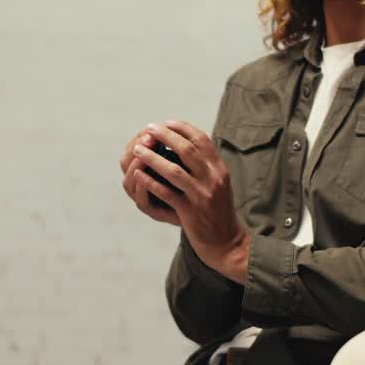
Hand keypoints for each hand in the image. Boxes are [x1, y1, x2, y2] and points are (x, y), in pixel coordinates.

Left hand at [123, 121, 250, 281]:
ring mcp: (202, 196)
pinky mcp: (190, 212)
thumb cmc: (219, 211)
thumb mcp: (220, 184)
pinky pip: (166, 193)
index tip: (166, 122)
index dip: (183, 128)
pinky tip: (139, 174)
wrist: (226, 242)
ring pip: (174, 170)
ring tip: (138, 149)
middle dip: (165, 136)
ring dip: (152, 157)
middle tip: (149, 129)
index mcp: (220, 169)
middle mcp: (213, 179)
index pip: (202, 140)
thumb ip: (207, 165)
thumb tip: (189, 143)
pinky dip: (151, 182)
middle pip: (187, 150)